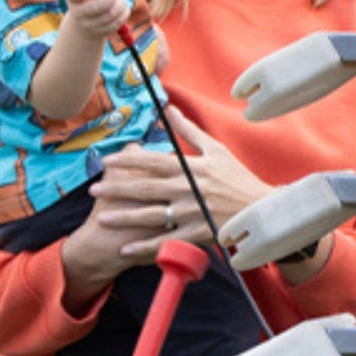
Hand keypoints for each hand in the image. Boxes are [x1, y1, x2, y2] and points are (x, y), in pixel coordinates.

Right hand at [64, 0, 131, 39]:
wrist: (82, 28)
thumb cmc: (86, 3)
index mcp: (73, 0)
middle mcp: (79, 15)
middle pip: (97, 7)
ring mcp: (90, 26)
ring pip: (110, 15)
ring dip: (120, 5)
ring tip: (121, 0)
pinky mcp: (101, 33)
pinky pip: (116, 24)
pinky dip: (123, 14)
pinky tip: (124, 9)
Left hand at [80, 105, 271, 266]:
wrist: (262, 208)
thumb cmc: (237, 177)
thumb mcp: (216, 150)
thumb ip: (189, 131)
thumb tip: (168, 108)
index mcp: (191, 168)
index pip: (153, 162)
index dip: (128, 161)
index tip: (106, 161)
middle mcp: (188, 189)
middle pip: (146, 188)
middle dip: (117, 189)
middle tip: (93, 190)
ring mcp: (192, 213)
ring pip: (152, 215)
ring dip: (125, 217)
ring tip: (102, 217)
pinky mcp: (197, 234)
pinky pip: (167, 241)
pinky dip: (146, 246)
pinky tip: (126, 248)